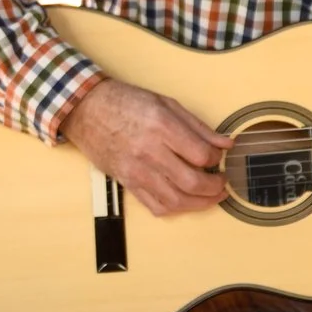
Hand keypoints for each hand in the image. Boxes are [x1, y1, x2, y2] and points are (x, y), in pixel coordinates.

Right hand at [59, 78, 230, 216]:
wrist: (86, 110)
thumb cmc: (125, 102)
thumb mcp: (166, 103)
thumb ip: (198, 127)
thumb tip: (226, 144)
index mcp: (161, 126)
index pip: (202, 155)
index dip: (217, 159)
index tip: (218, 157)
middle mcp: (149, 152)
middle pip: (192, 183)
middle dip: (214, 188)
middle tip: (221, 183)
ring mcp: (136, 170)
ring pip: (176, 201)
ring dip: (199, 204)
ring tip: (209, 197)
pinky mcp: (127, 182)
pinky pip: (155, 206)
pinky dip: (175, 208)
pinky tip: (184, 200)